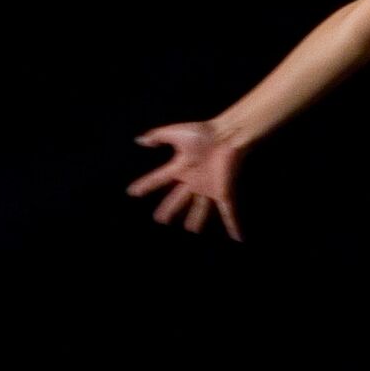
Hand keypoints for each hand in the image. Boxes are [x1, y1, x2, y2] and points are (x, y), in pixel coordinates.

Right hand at [126, 120, 244, 240]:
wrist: (227, 134)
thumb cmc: (203, 132)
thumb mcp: (175, 132)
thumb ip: (157, 136)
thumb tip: (138, 140)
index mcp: (181, 167)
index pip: (158, 179)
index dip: (145, 186)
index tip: (132, 192)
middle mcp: (193, 180)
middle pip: (177, 199)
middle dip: (169, 210)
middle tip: (159, 220)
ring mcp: (208, 188)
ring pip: (200, 210)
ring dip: (196, 221)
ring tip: (191, 231)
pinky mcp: (223, 192)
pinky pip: (228, 212)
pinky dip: (232, 226)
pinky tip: (237, 238)